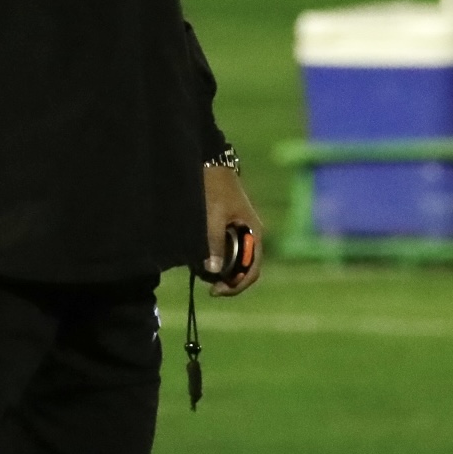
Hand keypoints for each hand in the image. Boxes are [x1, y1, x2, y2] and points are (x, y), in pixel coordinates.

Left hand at [203, 163, 262, 297]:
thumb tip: (212, 270)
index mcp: (254, 232)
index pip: (253, 270)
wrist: (210, 163)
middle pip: (244, 269)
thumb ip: (214, 242)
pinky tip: (200, 255)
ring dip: (219, 269)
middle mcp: (251, 235)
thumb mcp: (213, 214)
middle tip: (204, 280)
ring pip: (234, 261)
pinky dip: (215, 257)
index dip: (237, 286)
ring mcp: (241, 232)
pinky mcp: (229, 228)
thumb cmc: (214, 186)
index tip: (215, 290)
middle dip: (226, 278)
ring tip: (199, 268)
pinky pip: (227, 250)